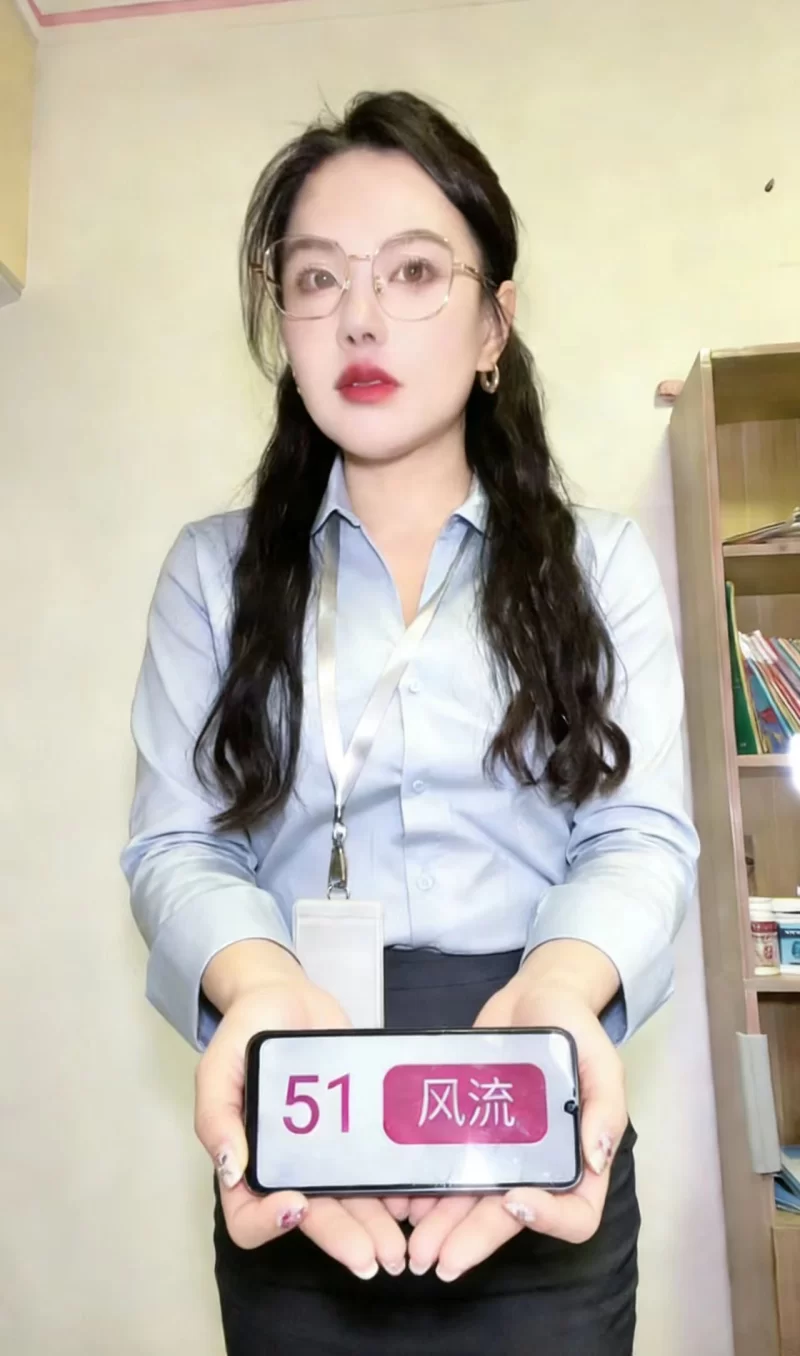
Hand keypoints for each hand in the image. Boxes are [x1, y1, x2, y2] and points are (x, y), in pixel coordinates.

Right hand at [194, 977, 407, 1277]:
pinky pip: (379, 1168)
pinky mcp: (360, 1133)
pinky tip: (417, 1195)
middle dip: (344, 1238)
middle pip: (313, 1218)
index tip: (296, 1204)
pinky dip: (399, 1186)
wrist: (291, 996)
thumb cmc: (246, 1031)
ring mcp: (328, 1154)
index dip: (268, 1223)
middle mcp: (290, 1167)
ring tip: (401, 1243)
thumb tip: (229, 1167)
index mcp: (249, 1161)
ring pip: (353, 1202)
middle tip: (375, 1259)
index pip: (247, 1214)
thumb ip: (217, 1114)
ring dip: (376, 1225)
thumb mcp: (219, 1064)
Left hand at [407, 980, 626, 1281]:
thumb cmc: (574, 1025)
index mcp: (579, 1159)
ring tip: (411, 1241)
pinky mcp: (466, 1131)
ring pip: (470, 1201)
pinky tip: (398, 1196)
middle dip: (473, 1239)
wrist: (532, 994)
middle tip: (438, 1261)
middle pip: (509, 1219)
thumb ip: (604, 1107)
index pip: (576, 1213)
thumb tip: (597, 1157)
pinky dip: (421, 1186)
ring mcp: (498, 1151)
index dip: (548, 1220)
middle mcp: (537, 1166)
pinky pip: (444, 1169)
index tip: (514, 1202)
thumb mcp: (600, 1059)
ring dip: (441, 1225)